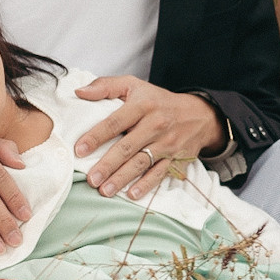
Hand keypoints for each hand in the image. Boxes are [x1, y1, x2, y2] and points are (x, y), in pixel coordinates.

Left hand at [74, 77, 225, 199]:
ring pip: (141, 163)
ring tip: (105, 190)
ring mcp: (167, 143)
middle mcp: (156, 125)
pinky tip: (132, 194)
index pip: (115, 122)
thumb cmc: (157, 101)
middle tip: (91, 179)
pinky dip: (147, 185)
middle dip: (108, 165)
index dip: (96, 136)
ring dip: (122, 178)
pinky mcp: (176, 158)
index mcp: (142, 105)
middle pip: (127, 147)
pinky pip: (160, 173)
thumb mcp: (133, 85)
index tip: (79, 150)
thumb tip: (79, 92)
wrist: (199, 115)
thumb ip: (105, 86)